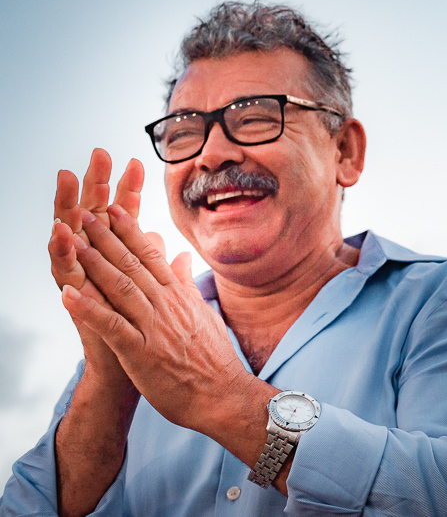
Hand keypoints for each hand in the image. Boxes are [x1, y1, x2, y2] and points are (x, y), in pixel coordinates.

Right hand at [50, 148, 144, 386]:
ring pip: (75, 239)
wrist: (134, 377)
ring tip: (66, 178)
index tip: (136, 160)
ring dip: (71, 207)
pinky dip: (62, 254)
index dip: (129, 191)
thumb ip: (160, 265)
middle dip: (96, 185)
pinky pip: (66, 275)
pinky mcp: (77, 303)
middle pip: (95, 218)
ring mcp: (85, 284)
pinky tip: (58, 233)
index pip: (124, 219)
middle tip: (97, 152)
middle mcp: (98, 270)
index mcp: (120, 264)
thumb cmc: (146, 337)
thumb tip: (166, 243)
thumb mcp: (158, 295)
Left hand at [63, 204, 257, 435]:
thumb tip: (181, 256)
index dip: (131, 231)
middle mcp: (165, 305)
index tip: (114, 209)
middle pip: (132, 264)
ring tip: (73, 242)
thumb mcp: (203, 314)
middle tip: (85, 213)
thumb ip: (187, 284)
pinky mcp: (140, 352)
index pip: (152, 256)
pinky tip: (68, 295)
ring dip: (93, 264)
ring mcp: (152, 327)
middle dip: (106, 237)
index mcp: (179, 296)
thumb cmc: (214, 359)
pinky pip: (110, 327)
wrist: (222, 395)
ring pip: (119, 288)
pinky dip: (88, 309)